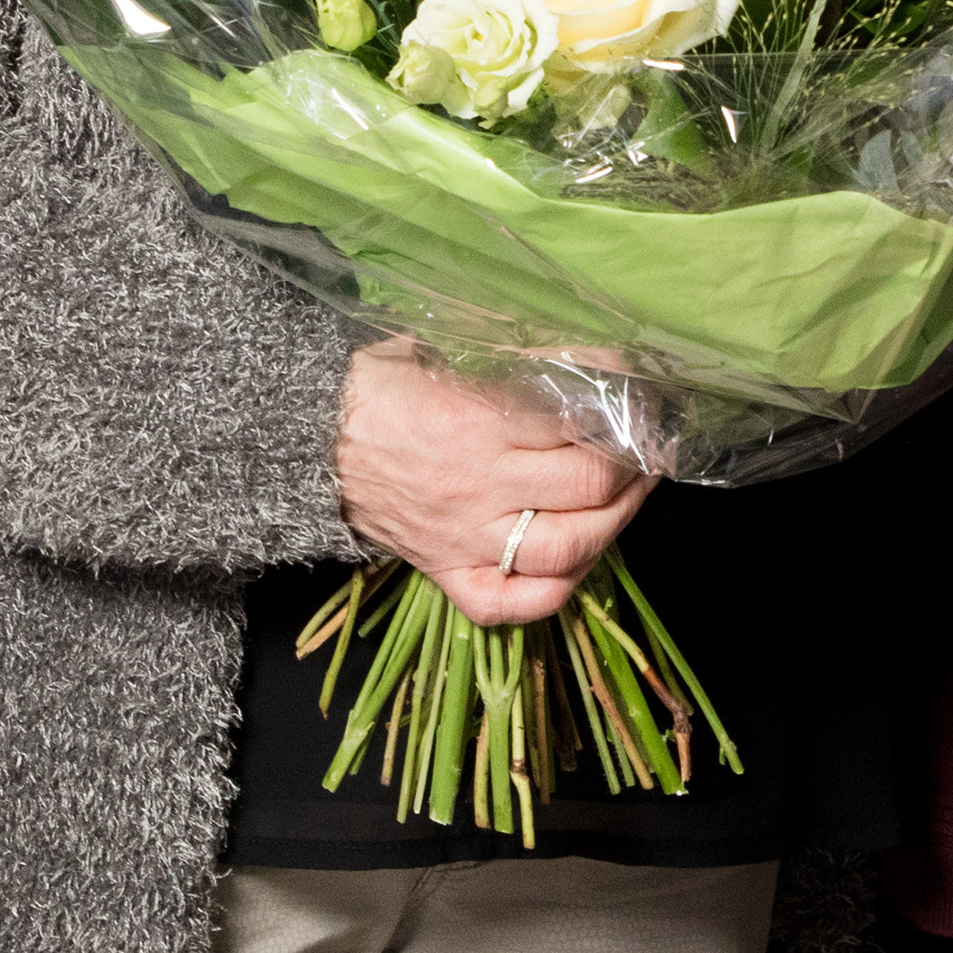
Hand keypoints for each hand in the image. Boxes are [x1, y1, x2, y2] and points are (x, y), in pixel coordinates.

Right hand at [331, 342, 652, 624]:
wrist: (305, 441)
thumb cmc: (377, 389)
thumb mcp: (439, 349)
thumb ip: (511, 354)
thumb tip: (585, 353)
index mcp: (477, 423)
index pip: (581, 423)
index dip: (624, 406)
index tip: (640, 391)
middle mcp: (478, 487)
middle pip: (588, 486)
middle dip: (634, 464)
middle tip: (647, 445)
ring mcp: (465, 538)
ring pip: (566, 549)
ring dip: (616, 521)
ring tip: (631, 494)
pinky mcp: (447, 573)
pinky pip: (513, 603)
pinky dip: (558, 590)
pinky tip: (581, 561)